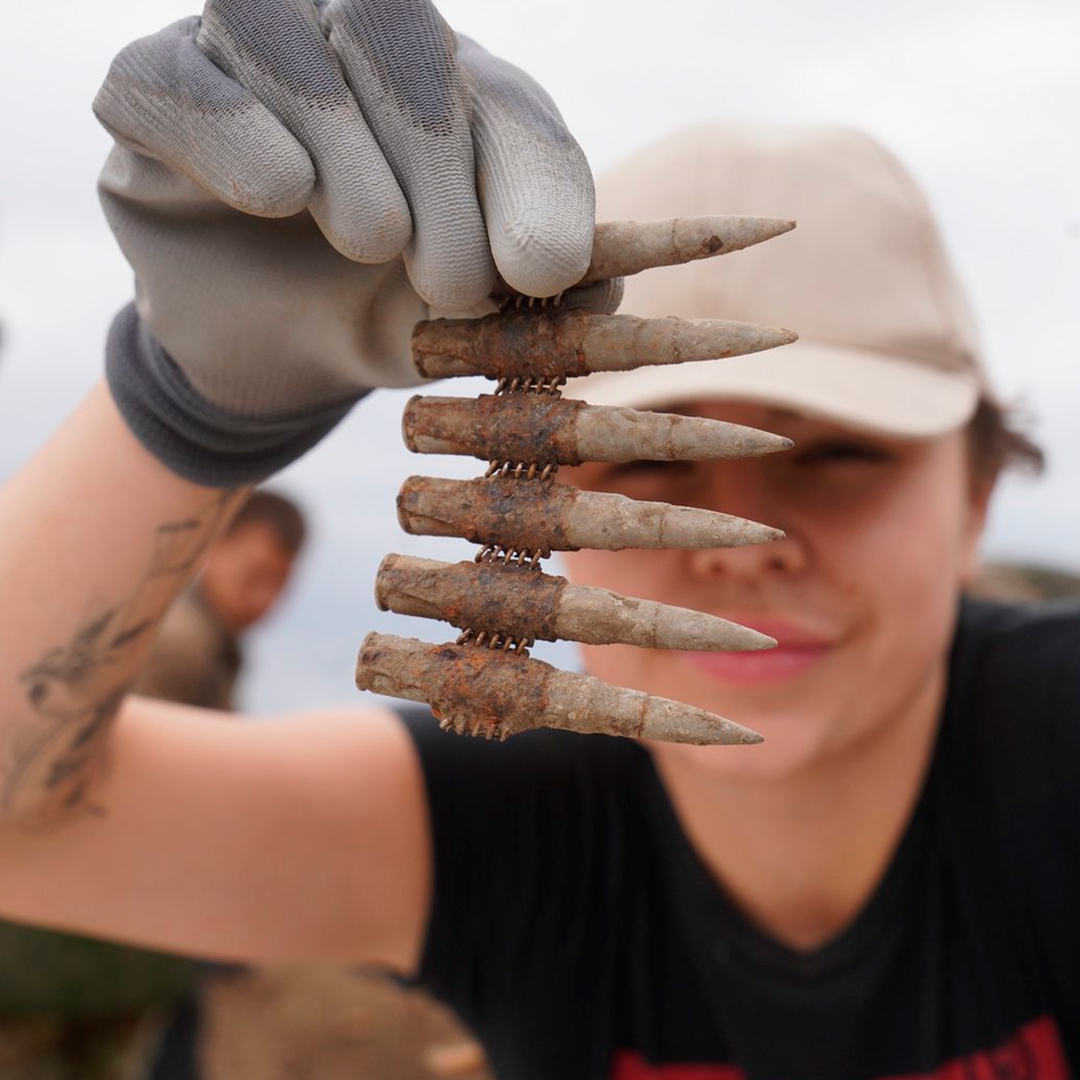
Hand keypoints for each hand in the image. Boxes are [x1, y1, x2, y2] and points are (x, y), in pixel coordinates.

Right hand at [93, 0, 600, 484]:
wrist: (279, 356)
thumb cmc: (386, 314)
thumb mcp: (471, 315)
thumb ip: (538, 293)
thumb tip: (606, 285)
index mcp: (447, 90)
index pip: (499, 98)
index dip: (527, 178)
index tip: (540, 273)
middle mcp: (347, 43)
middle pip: (396, 36)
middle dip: (437, 168)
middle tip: (450, 282)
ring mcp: (244, 56)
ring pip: (283, 34)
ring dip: (346, 147)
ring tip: (371, 241)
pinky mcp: (153, 88)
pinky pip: (175, 76)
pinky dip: (233, 131)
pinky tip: (279, 194)